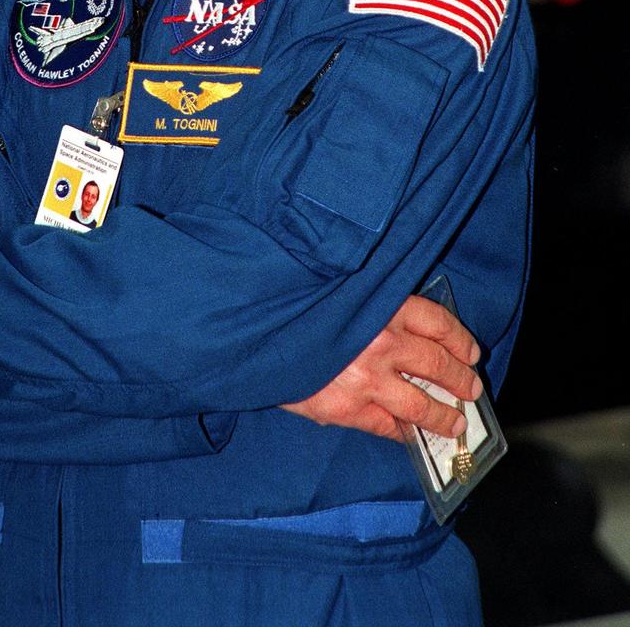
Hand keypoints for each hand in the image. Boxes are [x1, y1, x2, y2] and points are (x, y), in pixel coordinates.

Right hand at [282, 295, 482, 440]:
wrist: (255, 334)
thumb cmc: (298, 310)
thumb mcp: (339, 294)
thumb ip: (371, 309)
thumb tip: (408, 335)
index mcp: (381, 304)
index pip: (437, 321)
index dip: (458, 339)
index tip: (470, 351)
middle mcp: (380, 340)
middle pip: (437, 362)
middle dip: (460, 379)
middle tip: (471, 388)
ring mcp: (365, 378)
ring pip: (420, 403)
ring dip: (442, 415)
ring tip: (454, 422)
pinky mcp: (346, 407)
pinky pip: (386, 426)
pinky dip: (402, 431)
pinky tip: (409, 433)